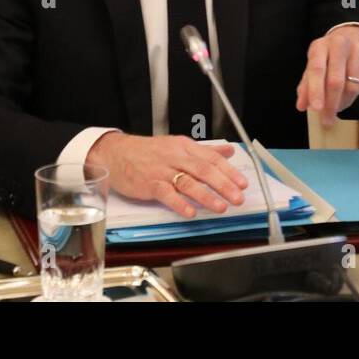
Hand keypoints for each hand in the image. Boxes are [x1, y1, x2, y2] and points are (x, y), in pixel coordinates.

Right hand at [86, 133, 248, 217]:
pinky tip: (190, 212)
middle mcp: (175, 156)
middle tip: (238, 197)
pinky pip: (166, 193)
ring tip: (220, 207)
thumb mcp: (177, 145)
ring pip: (188, 182)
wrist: (116, 153)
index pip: (211, 158)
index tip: (243, 183)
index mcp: (184, 147)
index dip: (229, 171)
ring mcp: (162, 170)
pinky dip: (179, 203)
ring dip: (206, 196)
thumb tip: (229, 151)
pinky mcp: (149, 184)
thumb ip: (204, 150)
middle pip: (203, 170)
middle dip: (223, 185)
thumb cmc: (147, 152)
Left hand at [294, 25, 358, 126]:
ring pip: (352, 86)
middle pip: (336, 81)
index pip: (316, 69)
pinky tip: (352, 88)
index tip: (316, 108)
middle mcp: (339, 44)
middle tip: (327, 121)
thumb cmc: (330, 55)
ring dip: (344, 102)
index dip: (316, 90)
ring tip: (339, 105)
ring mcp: (358, 48)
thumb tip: (301, 106)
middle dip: (331, 105)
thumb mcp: (315, 64)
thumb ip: (306, 85)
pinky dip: (358, 93)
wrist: (355, 35)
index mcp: (319, 46)